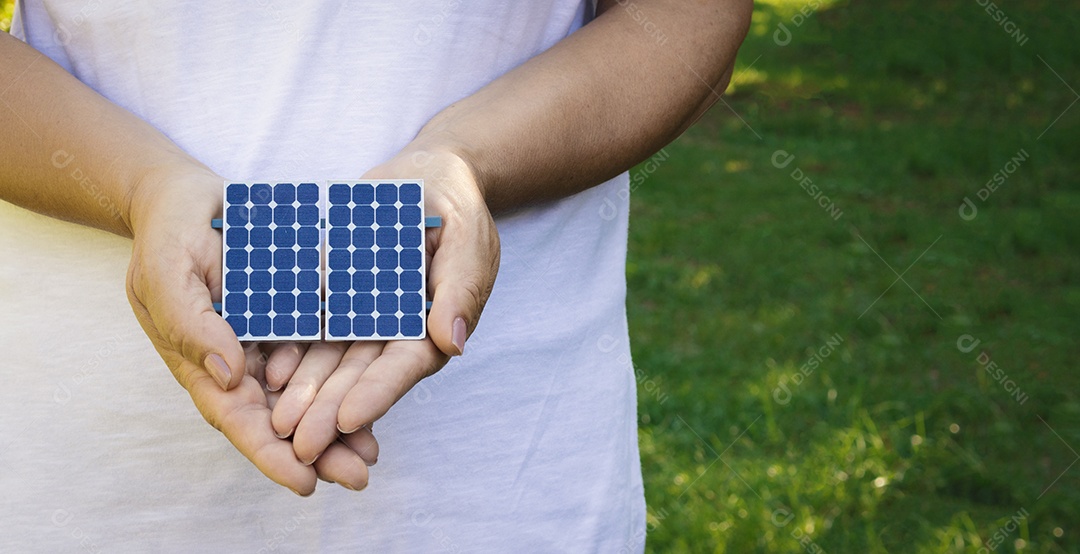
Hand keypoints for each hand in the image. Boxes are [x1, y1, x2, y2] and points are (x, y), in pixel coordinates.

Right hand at [124, 167, 371, 493]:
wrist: (188, 197)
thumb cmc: (168, 235)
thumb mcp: (168, 273)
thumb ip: (193, 324)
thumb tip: (230, 375)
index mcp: (202, 364)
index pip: (238, 420)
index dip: (270, 454)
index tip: (306, 481)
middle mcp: (239, 363)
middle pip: (279, 420)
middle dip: (317, 453)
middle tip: (358, 475)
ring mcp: (268, 342)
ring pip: (306, 396)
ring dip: (338, 426)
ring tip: (372, 453)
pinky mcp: (295, 318)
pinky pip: (322, 354)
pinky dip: (346, 378)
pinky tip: (376, 395)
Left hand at [282, 146, 499, 465]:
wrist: (425, 176)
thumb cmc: (458, 206)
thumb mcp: (469, 238)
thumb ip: (461, 288)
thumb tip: (453, 341)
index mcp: (433, 326)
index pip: (404, 366)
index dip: (377, 393)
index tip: (348, 420)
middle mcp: (395, 331)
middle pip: (360, 376)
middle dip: (330, 410)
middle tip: (299, 443)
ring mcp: (362, 316)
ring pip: (330, 361)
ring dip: (305, 392)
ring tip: (276, 422)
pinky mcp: (334, 296)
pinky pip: (309, 326)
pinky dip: (290, 350)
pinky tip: (265, 372)